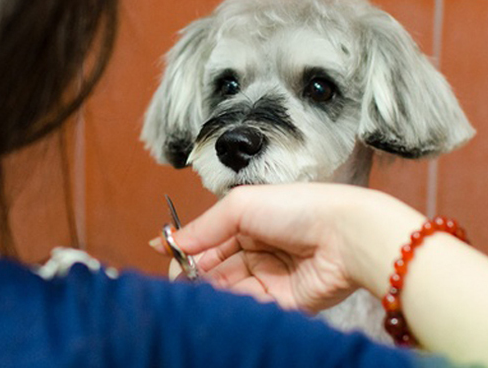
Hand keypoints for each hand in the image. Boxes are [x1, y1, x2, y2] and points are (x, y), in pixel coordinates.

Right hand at [154, 184, 383, 312]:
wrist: (346, 235)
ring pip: (230, 288)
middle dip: (197, 273)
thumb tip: (164, 243)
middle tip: (180, 279)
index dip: (189, 250)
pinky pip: (252, 305)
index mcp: (249, 222)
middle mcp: (259, 249)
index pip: (210, 240)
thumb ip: (202, 227)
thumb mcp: (239, 206)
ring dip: (212, 289)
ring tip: (198, 287)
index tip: (169, 259)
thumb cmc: (298, 209)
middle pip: (217, 267)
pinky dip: (234, 302)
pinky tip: (222, 297)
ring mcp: (272, 276)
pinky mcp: (285, 301)